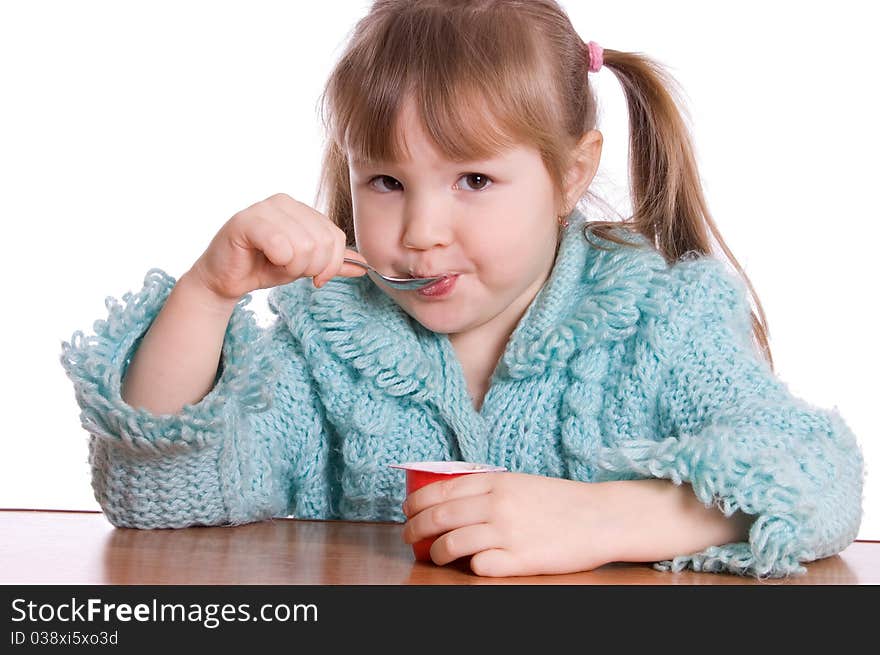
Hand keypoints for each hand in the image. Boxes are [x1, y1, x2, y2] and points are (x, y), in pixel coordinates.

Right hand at [189, 192, 366, 301]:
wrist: (226, 279)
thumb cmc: (263, 268)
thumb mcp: (305, 266)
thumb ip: (333, 264)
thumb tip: (365, 266)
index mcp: (301, 209)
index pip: (335, 236)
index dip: (332, 264)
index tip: (317, 279)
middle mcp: (284, 202)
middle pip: (323, 241)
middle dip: (311, 268)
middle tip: (291, 271)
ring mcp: (264, 208)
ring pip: (304, 244)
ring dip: (292, 267)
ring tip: (276, 265)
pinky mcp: (245, 221)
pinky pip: (279, 243)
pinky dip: (278, 260)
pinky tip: (265, 259)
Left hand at [401, 472, 621, 576]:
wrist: (600, 517)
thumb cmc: (559, 500)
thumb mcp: (518, 482)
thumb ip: (486, 488)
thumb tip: (449, 498)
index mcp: (495, 482)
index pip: (439, 489)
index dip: (415, 502)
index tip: (407, 511)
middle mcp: (497, 504)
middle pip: (438, 517)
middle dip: (414, 529)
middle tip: (408, 536)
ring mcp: (507, 533)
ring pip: (451, 543)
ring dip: (436, 553)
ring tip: (436, 556)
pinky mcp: (520, 560)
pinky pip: (480, 566)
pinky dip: (470, 567)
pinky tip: (473, 565)